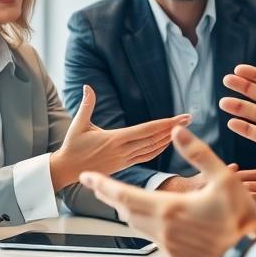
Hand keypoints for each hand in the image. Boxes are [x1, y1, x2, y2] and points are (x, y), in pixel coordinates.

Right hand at [50, 85, 190, 190]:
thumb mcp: (78, 124)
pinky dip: (159, 149)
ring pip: (153, 149)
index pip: (146, 130)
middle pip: (154, 138)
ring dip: (168, 138)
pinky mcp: (124, 165)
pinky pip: (146, 157)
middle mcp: (123, 150)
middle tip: (189, 118)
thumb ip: (86, 105)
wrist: (66, 170)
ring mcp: (125, 160)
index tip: (180, 117)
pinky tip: (166, 142)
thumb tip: (87, 86)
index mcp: (115, 139)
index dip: (165, 123)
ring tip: (181, 128)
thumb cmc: (72, 146)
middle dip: (173, 128)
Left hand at [80, 127, 255, 256]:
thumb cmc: (240, 220)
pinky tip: (163, 222)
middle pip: (126, 211)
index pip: (124, 194)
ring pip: (139, 227)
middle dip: (111, 197)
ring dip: (130, 212)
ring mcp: (168, 249)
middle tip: (100, 187)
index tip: (87, 177)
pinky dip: (152, 228)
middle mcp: (163, 230)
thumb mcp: (223, 178)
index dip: (102, 184)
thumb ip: (197, 153)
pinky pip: (156, 241)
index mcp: (169, 208)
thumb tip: (178, 131)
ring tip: (126, 201)